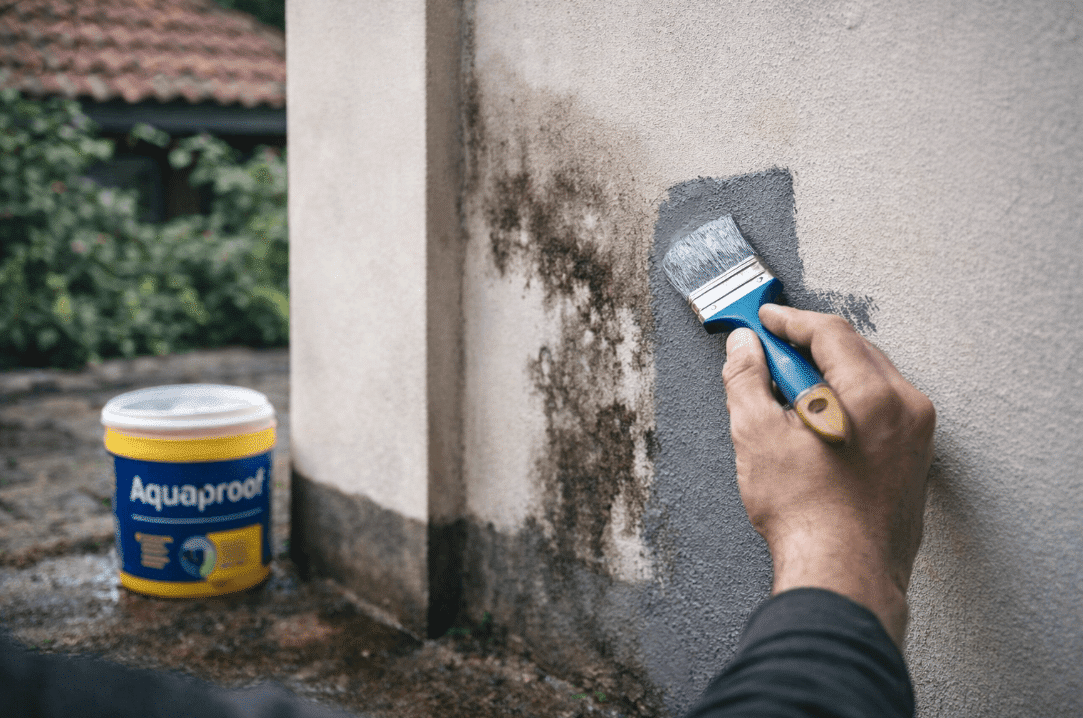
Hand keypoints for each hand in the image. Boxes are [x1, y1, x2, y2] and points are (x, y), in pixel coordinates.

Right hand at [721, 304, 934, 646]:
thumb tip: (743, 349)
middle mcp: (906, 409)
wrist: (844, 579)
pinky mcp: (914, 463)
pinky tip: (815, 431)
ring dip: (828, 379)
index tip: (765, 320)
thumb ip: (746, 380)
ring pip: (869, 382)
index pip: (831, 332)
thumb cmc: (807, 517)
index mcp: (873, 394)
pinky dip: (848, 406)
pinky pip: (881, 413)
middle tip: (769, 359)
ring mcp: (917, 438)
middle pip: (854, 352)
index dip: (790, 321)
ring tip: (787, 403)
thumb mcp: (756, 436)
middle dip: (808, 349)